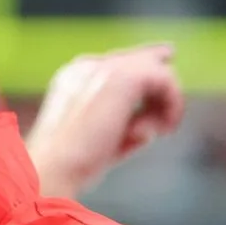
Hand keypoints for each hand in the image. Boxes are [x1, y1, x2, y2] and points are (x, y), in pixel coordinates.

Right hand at [25, 43, 184, 198]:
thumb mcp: (98, 140)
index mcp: (72, 77)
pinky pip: (166, 78)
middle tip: (173, 106)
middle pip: (138, 58)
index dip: (144, 68)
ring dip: (166, 100)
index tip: (165, 75)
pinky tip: (165, 129)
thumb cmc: (70, 164)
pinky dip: (173, 104)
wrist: (52, 166)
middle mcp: (87, 66)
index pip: (115, 63)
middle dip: (162, 80)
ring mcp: (105, 68)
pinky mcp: (124, 76)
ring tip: (162, 131)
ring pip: (156, 68)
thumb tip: (151, 128)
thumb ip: (123, 127)